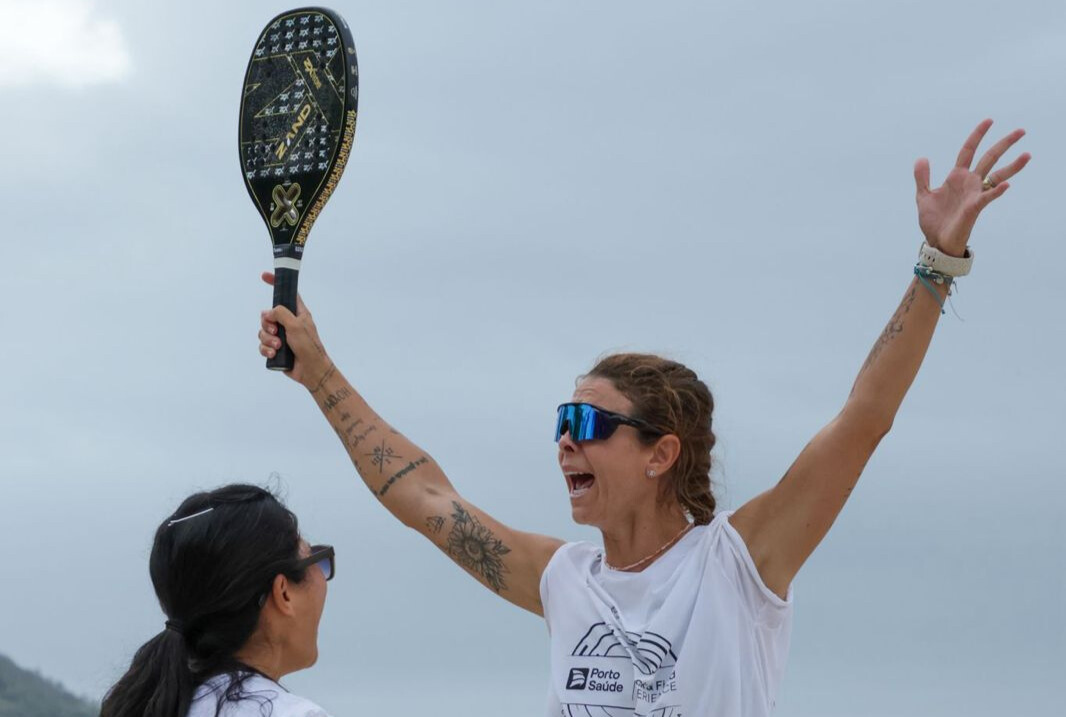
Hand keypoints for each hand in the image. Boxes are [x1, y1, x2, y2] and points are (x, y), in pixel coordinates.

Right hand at [258, 272, 332, 388]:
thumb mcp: (296, 325)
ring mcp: (281, 336)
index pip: (287, 294)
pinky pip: (263, 345)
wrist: (311, 371)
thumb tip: (268, 313)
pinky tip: (273, 354)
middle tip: (276, 331)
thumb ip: (281, 313)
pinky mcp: (276, 349)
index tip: (264, 276)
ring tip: (278, 346)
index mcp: (298, 313)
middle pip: (268, 315)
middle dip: (267, 324)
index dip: (276, 284)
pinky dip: (266, 349)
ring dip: (268, 339)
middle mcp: (288, 323)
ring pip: (263, 331)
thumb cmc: (309, 346)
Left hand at [914, 119, 1029, 255]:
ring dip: (1013, 166)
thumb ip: (922, 177)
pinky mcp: (975, 207)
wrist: (936, 241)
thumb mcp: (923, 195)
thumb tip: (922, 158)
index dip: (977, 135)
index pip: (969, 150)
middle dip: (1004, 144)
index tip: (989, 121)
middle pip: (989, 158)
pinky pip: (988, 197)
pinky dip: (996, 191)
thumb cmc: (933, 220)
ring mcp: (974, 194)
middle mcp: (969, 183)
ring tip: (1027, 155)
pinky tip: (1006, 185)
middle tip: (1021, 131)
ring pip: (997, 176)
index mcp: (956, 177)